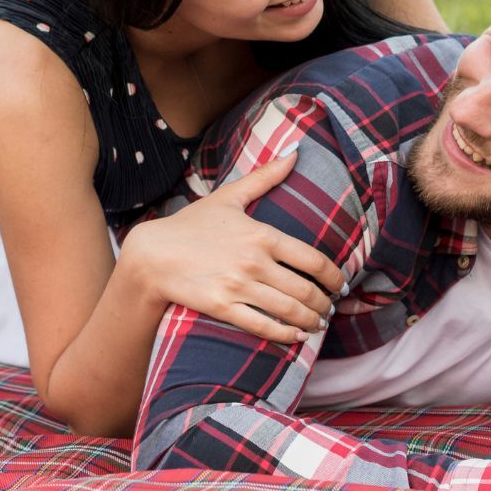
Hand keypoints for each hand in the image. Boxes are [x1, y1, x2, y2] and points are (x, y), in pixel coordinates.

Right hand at [118, 150, 345, 343]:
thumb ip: (264, 177)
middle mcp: (254, 262)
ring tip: (317, 324)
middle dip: (324, 304)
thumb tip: (295, 152)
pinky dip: (285, 335)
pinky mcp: (222, 307)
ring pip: (289, 310)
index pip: (313, 260)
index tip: (339, 285)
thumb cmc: (191, 225)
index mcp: (262, 235)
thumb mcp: (228, 197)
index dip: (333, 276)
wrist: (151, 255)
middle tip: (330, 309)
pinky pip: (263, 326)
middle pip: (306, 290)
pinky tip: (296, 338)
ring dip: (310, 321)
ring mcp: (239, 286)